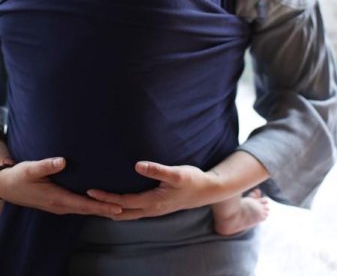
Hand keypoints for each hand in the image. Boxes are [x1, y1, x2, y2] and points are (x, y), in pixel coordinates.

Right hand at [0, 157, 121, 216]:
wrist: (8, 186)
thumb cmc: (20, 177)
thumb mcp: (31, 169)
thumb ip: (47, 165)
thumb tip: (63, 161)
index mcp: (57, 199)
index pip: (84, 204)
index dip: (101, 206)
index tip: (117, 207)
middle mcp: (61, 205)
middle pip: (89, 209)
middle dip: (107, 210)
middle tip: (127, 209)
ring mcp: (60, 206)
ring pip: (85, 209)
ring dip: (101, 208)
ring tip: (120, 207)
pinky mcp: (60, 202)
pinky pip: (80, 206)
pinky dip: (93, 205)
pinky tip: (102, 201)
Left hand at [87, 152, 268, 221]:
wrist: (207, 191)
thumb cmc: (192, 179)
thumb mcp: (176, 173)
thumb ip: (157, 169)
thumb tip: (137, 165)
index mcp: (153, 201)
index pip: (123, 202)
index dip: (106, 198)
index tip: (91, 192)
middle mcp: (151, 209)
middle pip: (121, 212)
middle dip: (103, 207)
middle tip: (85, 201)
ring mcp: (154, 210)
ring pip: (127, 214)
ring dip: (111, 209)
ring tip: (96, 203)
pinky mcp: (157, 206)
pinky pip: (134, 211)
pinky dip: (122, 208)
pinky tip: (118, 201)